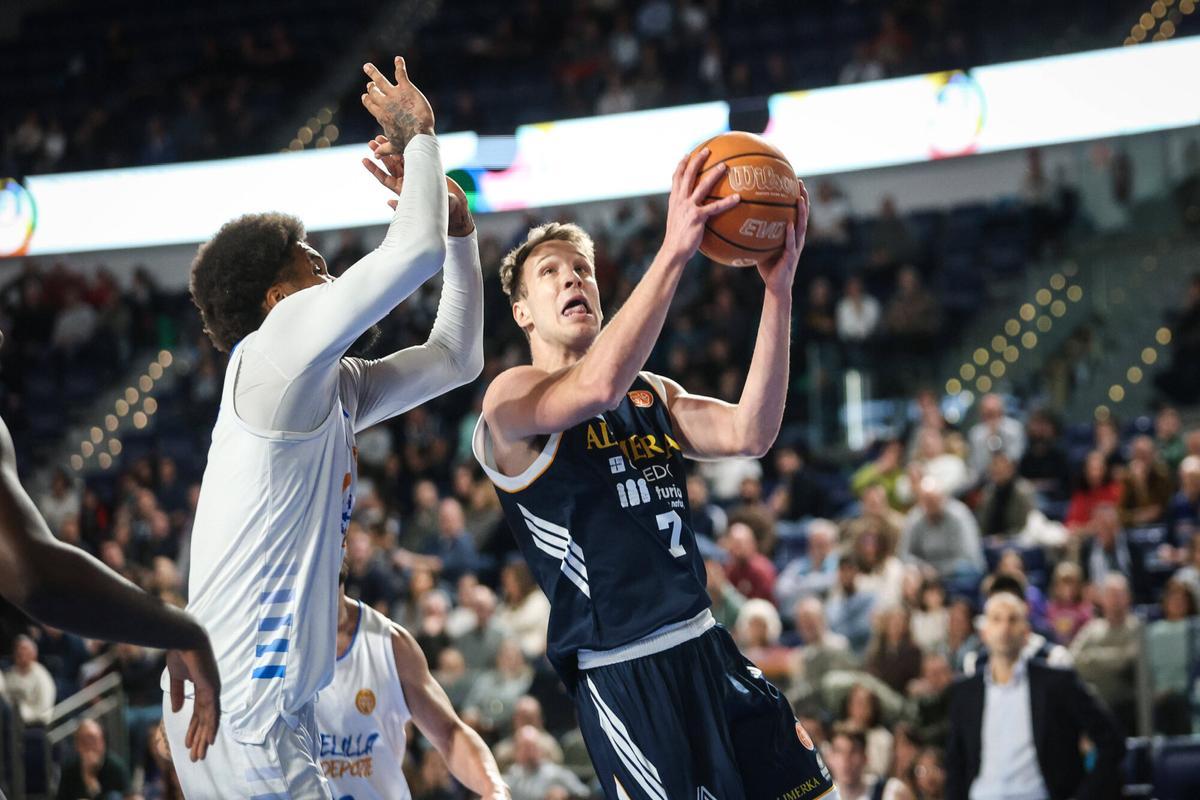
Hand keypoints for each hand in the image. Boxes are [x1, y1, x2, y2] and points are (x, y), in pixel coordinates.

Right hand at [166, 637, 219, 761]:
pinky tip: (210, 739)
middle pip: (205, 720)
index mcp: (202, 686)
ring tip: (199, 755)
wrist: (184, 639)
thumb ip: (177, 693)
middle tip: (196, 756)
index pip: (198, 713)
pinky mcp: (212, 688)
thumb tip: (177, 711)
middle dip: (199, 739)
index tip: (188, 743)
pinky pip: (213, 711)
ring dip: (204, 738)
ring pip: (209, 720)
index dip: (193, 729)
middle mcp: (210, 690)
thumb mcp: (176, 677)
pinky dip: (212, 726)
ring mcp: (213, 689)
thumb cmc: (179, 653)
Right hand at [360, 56, 434, 148]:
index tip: (365, 96)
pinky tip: (399, 59)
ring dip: (373, 72)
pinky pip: (400, 74)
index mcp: (381, 115)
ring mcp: (395, 95)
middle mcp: (385, 103)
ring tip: (367, 66)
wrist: (418, 134)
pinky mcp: (406, 89)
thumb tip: (375, 155)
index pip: (370, 104)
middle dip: (371, 87)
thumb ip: (384, 149)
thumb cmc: (407, 143)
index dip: (367, 99)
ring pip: (380, 80)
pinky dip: (399, 65)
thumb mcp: (394, 146)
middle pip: (373, 91)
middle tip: (370, 84)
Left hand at [363, 135, 473, 235]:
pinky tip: (401, 138)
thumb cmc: (440, 210)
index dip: (374, 169)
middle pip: (389, 166)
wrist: (456, 206)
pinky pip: (414, 156)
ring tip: (381, 137)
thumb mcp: (423, 209)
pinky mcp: (426, 168)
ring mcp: (416, 174)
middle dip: (380, 154)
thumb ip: (404, 206)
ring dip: (390, 148)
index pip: (384, 179)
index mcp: (403, 190)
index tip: (364, 160)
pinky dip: (406, 147)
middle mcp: (407, 181)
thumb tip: (388, 202)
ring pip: (400, 159)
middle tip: (371, 143)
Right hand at [660, 147, 739, 262]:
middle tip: (707, 150)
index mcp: (674, 200)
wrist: (673, 251)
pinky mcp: (698, 217)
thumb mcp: (677, 221)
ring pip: (702, 186)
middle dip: (697, 160)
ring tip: (725, 166)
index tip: (688, 154)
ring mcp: (688, 207)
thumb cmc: (677, 240)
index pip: (676, 178)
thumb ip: (684, 212)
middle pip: (688, 175)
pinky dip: (727, 202)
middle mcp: (680, 200)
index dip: (681, 165)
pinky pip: (715, 207)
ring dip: (714, 174)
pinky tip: (738, 198)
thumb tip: (695, 210)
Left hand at [757, 180, 808, 294]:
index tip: (794, 181)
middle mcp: (797, 239)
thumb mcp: (762, 245)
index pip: (796, 213)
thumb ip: (757, 232)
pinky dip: (790, 233)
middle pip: (802, 215)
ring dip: (802, 212)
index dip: (797, 197)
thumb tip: (740, 218)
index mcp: (792, 235)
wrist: (776, 286)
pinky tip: (789, 224)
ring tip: (799, 199)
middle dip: (803, 198)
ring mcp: (795, 248)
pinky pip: (791, 243)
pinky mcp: (790, 257)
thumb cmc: (768, 266)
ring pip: (801, 226)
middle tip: (800, 183)